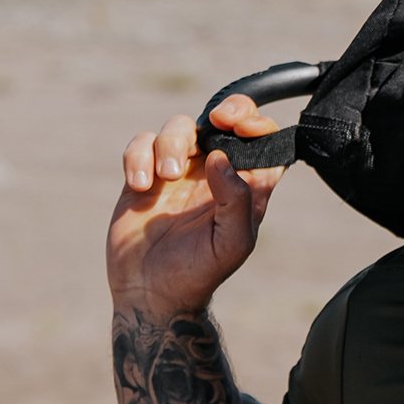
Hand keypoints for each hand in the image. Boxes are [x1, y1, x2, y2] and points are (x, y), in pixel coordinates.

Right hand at [108, 96, 285, 317]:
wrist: (150, 293)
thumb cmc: (199, 273)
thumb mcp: (232, 243)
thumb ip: (237, 200)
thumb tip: (221, 158)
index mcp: (245, 186)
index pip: (264, 142)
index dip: (259, 126)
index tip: (244, 129)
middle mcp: (214, 173)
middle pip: (226, 121)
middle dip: (227, 110)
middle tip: (218, 121)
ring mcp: (178, 171)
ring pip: (180, 127)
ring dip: (173, 141)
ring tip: (168, 176)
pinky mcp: (144, 175)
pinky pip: (141, 144)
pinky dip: (139, 156)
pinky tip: (141, 186)